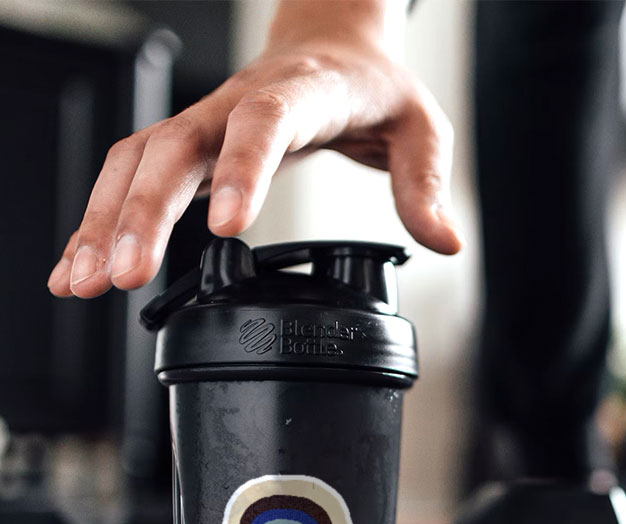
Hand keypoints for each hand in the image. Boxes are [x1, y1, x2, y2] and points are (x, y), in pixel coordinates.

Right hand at [48, 18, 461, 297]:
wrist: (334, 43)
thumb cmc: (376, 88)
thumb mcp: (421, 129)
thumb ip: (425, 183)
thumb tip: (447, 241)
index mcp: (303, 94)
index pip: (263, 124)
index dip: (241, 170)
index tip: (225, 227)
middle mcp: (240, 103)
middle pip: (177, 147)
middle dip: (144, 212)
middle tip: (125, 275)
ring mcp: (207, 121)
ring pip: (139, 160)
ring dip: (106, 220)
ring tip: (82, 281)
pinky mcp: (191, 142)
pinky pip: (134, 173)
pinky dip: (103, 216)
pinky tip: (81, 262)